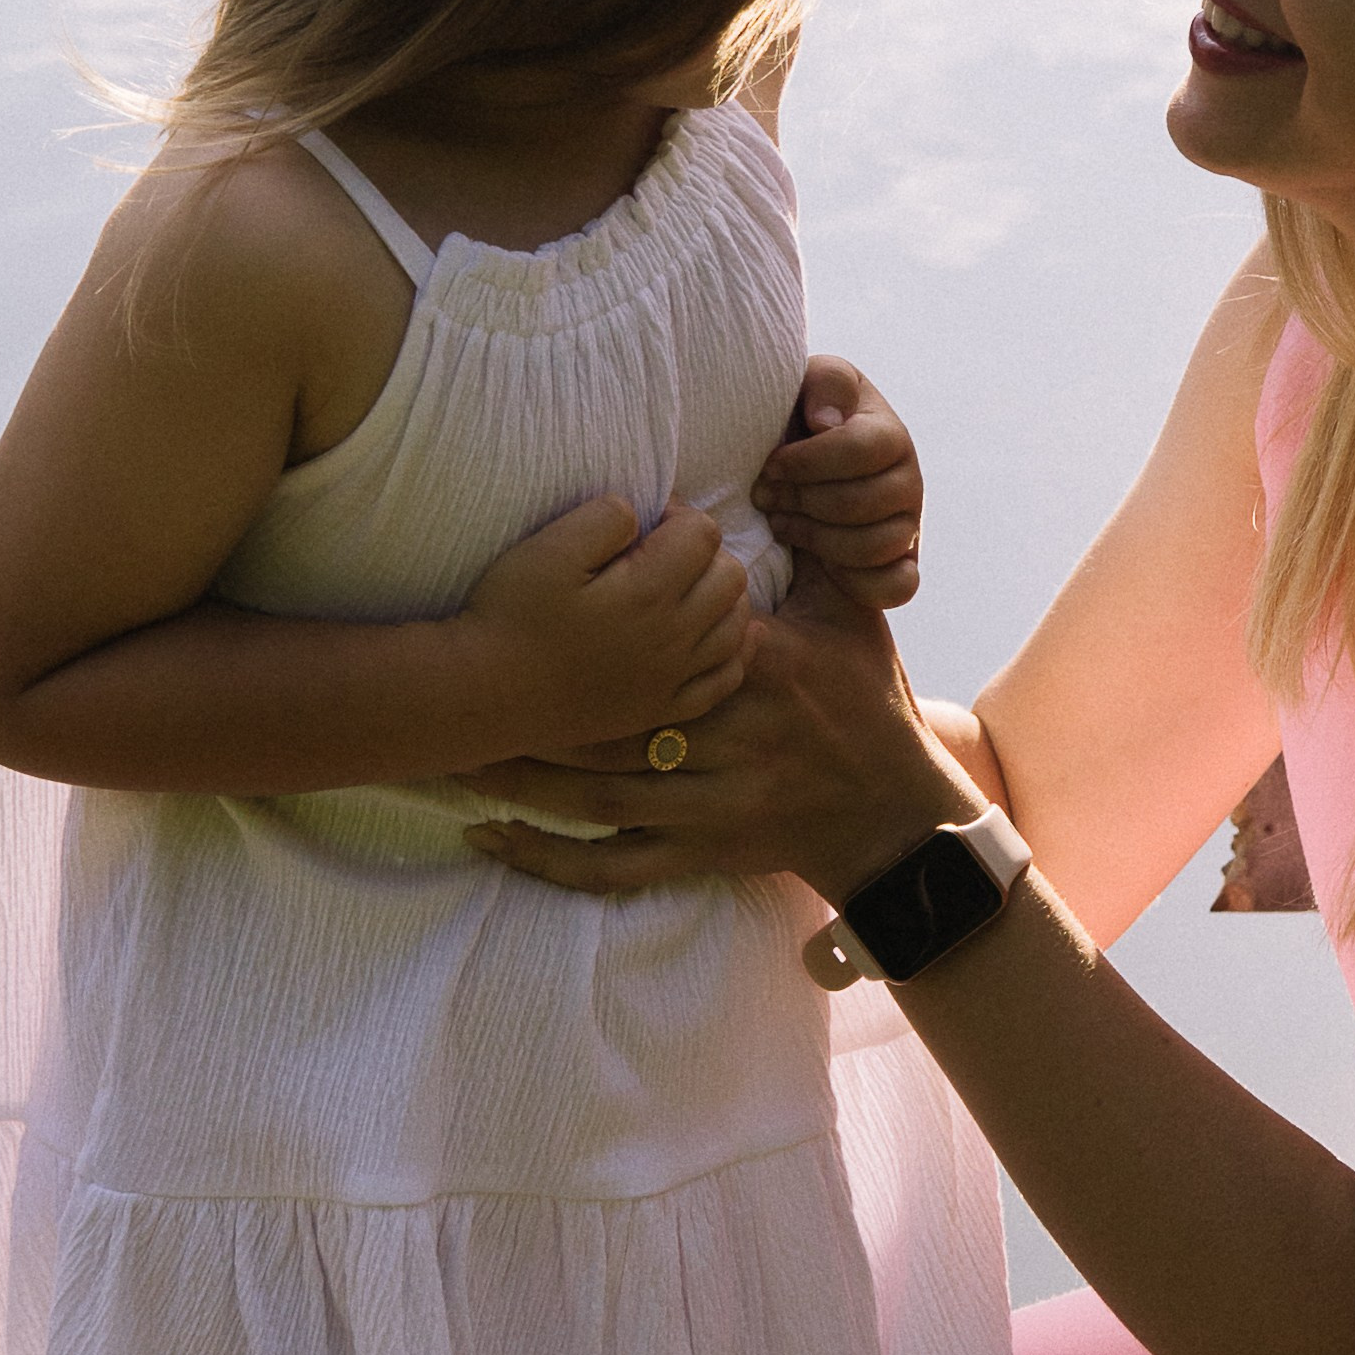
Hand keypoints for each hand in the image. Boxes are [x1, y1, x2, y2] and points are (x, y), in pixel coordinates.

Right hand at [454, 496, 751, 755]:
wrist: (485, 693)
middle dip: (706, 553)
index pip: (703, 533)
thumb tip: (643, 513)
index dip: (678, 516)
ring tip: (687, 587)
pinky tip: (722, 634)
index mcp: (649, 592)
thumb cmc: (509, 614)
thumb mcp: (549, 547)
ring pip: (738, 626)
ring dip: (723, 597)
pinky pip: (725, 680)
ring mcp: (672, 678)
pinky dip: (735, 652)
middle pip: (731, 576)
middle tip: (663, 553)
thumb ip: (605, 517)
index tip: (646, 523)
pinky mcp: (661, 709)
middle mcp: (673, 637)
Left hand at [462, 556, 970, 897]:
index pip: (668, 643)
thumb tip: (769, 486)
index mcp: (762, 671)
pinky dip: (550, 860)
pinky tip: (491, 838)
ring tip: (458, 758)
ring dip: (525, 783)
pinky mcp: (704, 855)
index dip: (598, 634)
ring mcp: (714, 807)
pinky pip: (614, 868)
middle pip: (612, 729)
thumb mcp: (853, 617)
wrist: (896, 813)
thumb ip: (810, 558)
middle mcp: (733, 740)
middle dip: (536, 717)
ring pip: (600, 800)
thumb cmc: (870, 703)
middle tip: (468, 693)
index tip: (537, 614)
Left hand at [754, 356, 923, 610]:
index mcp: (889, 435)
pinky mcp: (903, 567)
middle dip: (802, 501)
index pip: (861, 449)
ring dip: (815, 538)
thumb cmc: (800, 425)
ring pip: (874, 546)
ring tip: (781, 521)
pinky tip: (817, 561)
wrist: (801, 471)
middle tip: (764, 496)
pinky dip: (855, 579)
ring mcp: (910, 527)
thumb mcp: (807, 386)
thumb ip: (825, 384)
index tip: (769, 465)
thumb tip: (828, 422)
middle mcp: (909, 481)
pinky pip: (896, 586)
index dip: (808, 461)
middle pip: (861, 502)